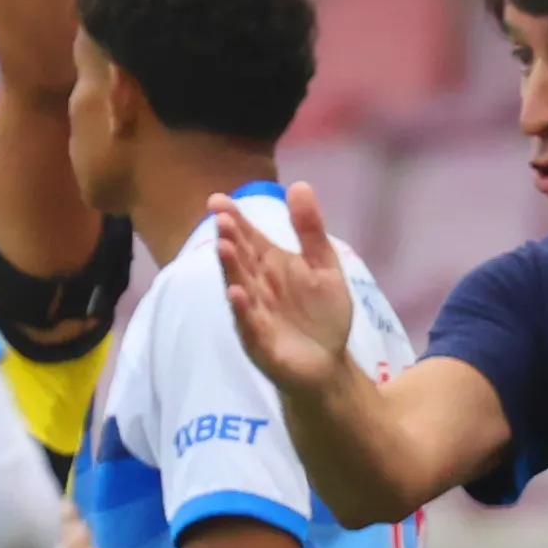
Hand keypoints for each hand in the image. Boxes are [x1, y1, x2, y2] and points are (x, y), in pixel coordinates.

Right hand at [214, 184, 356, 394]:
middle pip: (241, 260)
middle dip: (231, 240)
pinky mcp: (260, 343)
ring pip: (240, 288)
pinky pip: (249, 324)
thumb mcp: (323, 265)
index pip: (248, 238)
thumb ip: (310, 229)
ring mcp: (254, 314)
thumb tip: (298, 184)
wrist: (328, 363)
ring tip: (222, 247)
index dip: (234, 220)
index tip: (218, 200)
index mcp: (270, 265)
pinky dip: (242, 309)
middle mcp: (256, 286)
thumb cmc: (321, 313)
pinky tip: (236, 293)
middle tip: (222, 220)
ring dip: (230, 269)